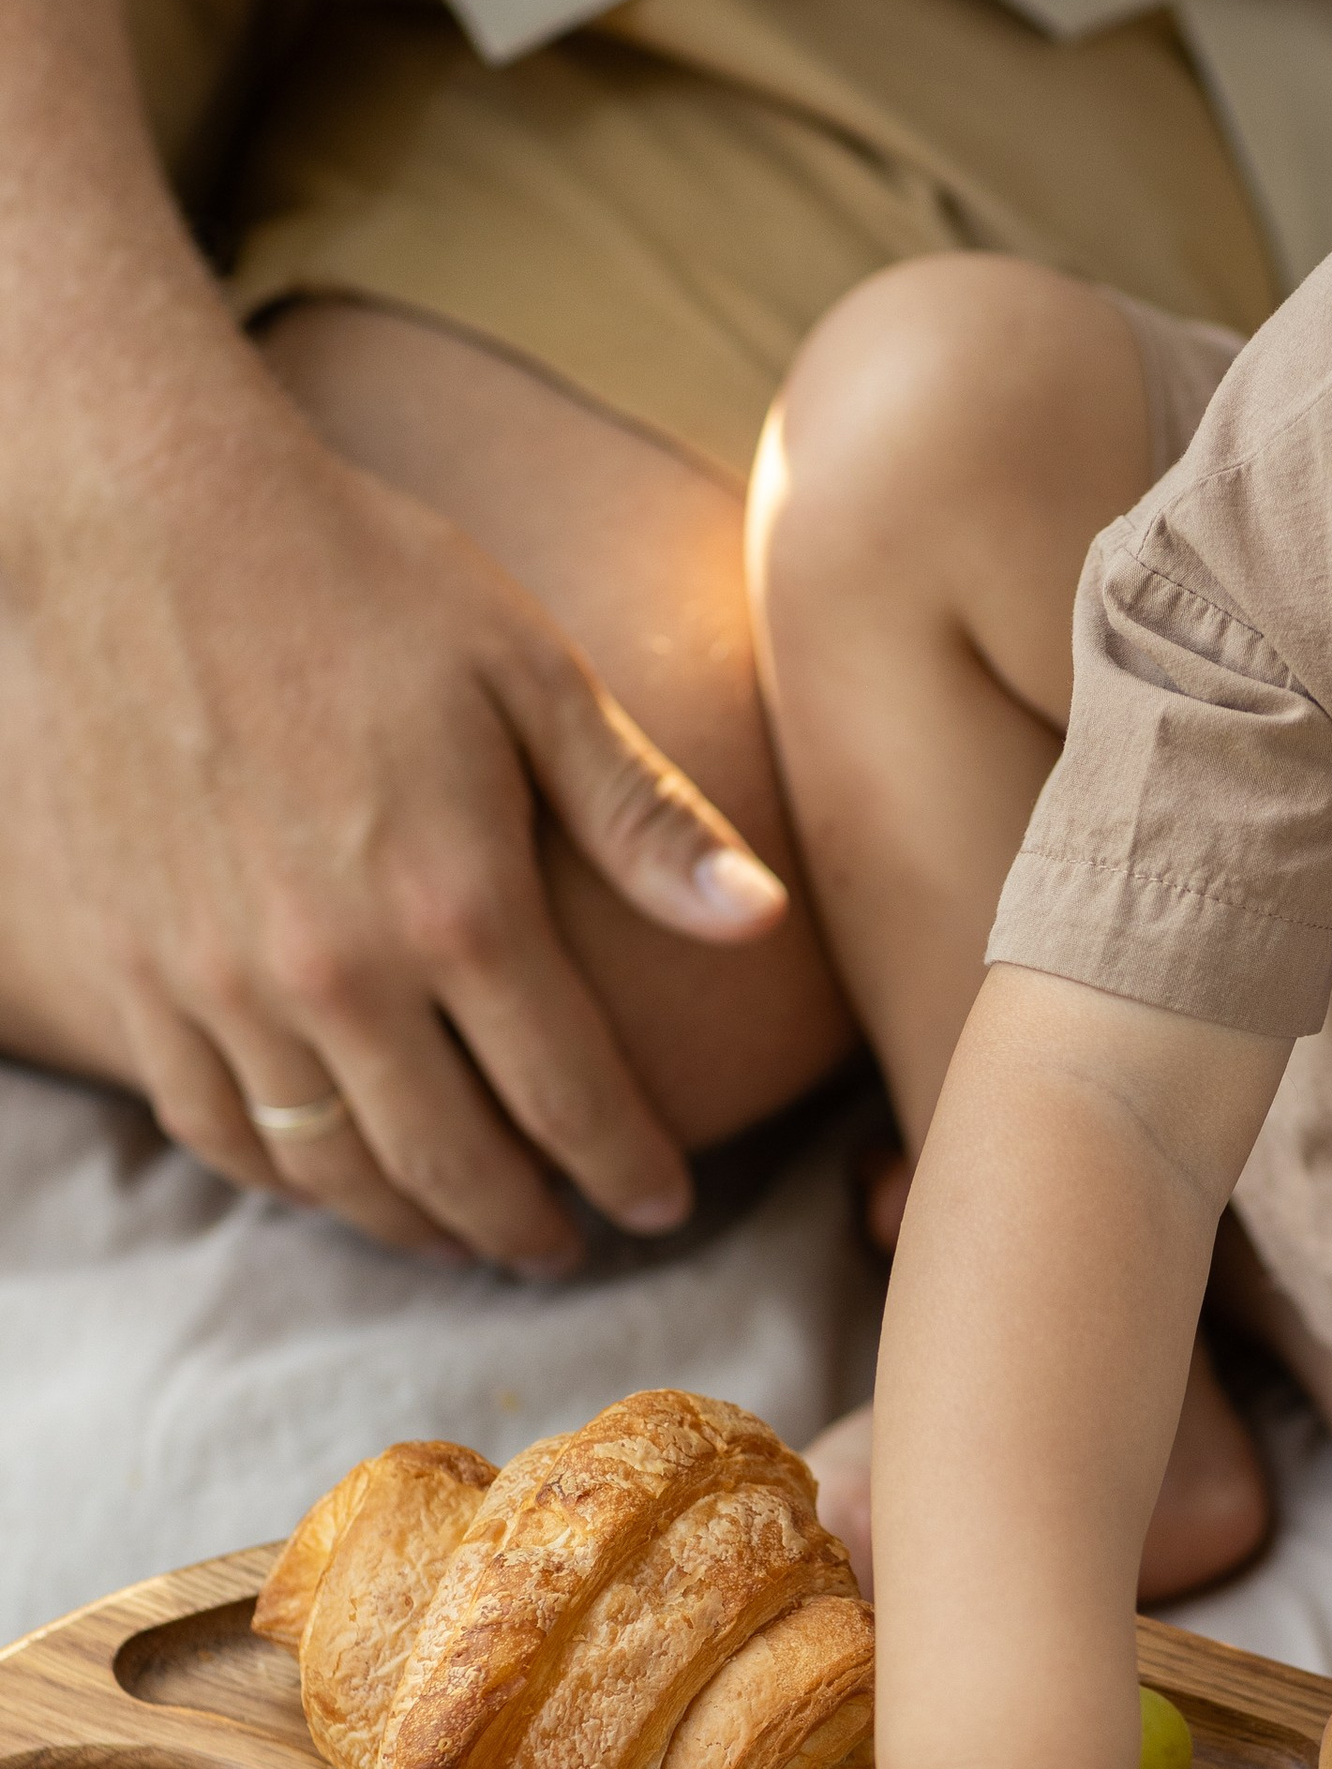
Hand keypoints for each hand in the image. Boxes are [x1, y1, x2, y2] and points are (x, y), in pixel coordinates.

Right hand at [0, 351, 785, 1270]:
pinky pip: (214, 1127)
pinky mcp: (132, 970)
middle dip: (525, 1227)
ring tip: (465, 1235)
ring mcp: (218, 983)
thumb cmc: (358, 577)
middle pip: (452, 1163)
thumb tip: (761, 921)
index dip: (628, 1170)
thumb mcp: (532, 676)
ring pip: (330, 1168)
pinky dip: (284, 1176)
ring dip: (410, 1224)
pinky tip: (331, 1177)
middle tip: (568, 1249)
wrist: (140, 518)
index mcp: (457, 902)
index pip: (570, 1095)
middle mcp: (336, 971)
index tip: (663, 1206)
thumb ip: (643, 817)